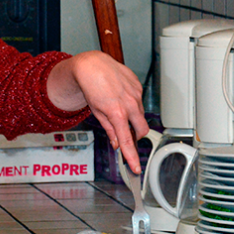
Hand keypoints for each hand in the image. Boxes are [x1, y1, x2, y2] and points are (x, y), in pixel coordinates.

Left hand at [47, 51, 149, 173]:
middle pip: (142, 130)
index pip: (127, 141)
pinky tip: (121, 97)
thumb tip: (116, 143)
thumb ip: (109, 129)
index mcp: (117, 113)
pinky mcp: (138, 86)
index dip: (132, 157)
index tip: (136, 167)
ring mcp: (136, 94)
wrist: (92, 65)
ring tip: (118, 108)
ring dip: (133, 118)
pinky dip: (133, 105)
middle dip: (135, 136)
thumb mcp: (96, 112)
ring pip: (141, 115)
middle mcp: (130, 104)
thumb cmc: (91, 87)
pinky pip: (140, 101)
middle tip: (125, 133)